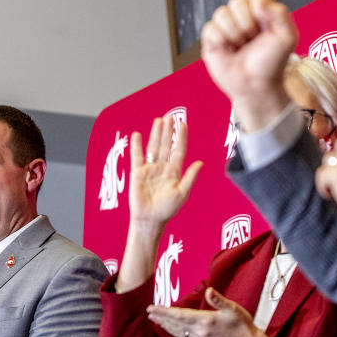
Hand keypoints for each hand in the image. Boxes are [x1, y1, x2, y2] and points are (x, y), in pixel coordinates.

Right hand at [129, 118, 202, 232]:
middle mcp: (162, 167)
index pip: (178, 150)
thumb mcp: (182, 193)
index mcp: (174, 171)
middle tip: (171, 116)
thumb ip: (190, 177)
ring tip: (159, 120)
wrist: (150, 220)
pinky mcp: (137, 173)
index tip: (183, 124)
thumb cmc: (167, 209)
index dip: (181, 137)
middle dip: (168, 131)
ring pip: (153, 147)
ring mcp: (149, 169)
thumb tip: (200, 163)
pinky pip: (137, 157)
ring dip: (156, 134)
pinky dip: (137, 146)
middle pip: (166, 145)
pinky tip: (137, 135)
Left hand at [146, 287, 275, 336]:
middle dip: (161, 318)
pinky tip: (172, 330)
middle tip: (148, 312)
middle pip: (175, 324)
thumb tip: (208, 290)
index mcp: (206, 321)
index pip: (179, 315)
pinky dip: (175, 333)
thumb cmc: (243, 325)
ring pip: (178, 332)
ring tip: (156, 320)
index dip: (164, 312)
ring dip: (166, 326)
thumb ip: (219, 300)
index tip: (152, 308)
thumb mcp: (233, 309)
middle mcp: (200, 333)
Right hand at [200, 0, 298, 131]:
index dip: (260, 11)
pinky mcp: (211, 39)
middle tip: (252, 40)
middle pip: (237, 1)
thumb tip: (259, 0)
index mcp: (261, 12)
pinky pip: (210, 28)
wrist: (256, 85)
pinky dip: (221, 41)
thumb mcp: (286, 37)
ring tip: (240, 46)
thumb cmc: (272, 63)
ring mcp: (226, 27)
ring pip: (221, 13)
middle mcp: (242, 17)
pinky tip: (228, 51)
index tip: (265, 28)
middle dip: (247, 23)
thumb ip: (280, 13)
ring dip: (234, 33)